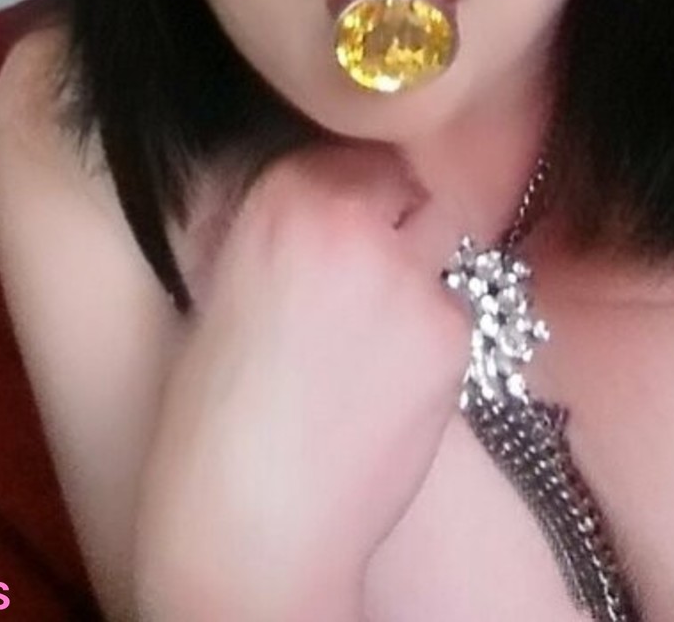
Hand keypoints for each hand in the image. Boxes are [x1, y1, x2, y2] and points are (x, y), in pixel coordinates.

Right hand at [134, 144, 469, 621]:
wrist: (247, 524)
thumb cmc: (214, 416)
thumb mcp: (227, 280)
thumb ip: (285, 227)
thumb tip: (334, 201)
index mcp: (280, 189)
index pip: (354, 149)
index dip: (357, 190)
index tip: (347, 224)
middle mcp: (348, 212)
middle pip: (410, 183)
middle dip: (399, 221)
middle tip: (370, 279)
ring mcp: (405, 270)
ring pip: (444, 242)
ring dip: (421, 274)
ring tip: (374, 342)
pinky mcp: (447, 330)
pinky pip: (458, 312)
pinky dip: (434, 341)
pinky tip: (388, 388)